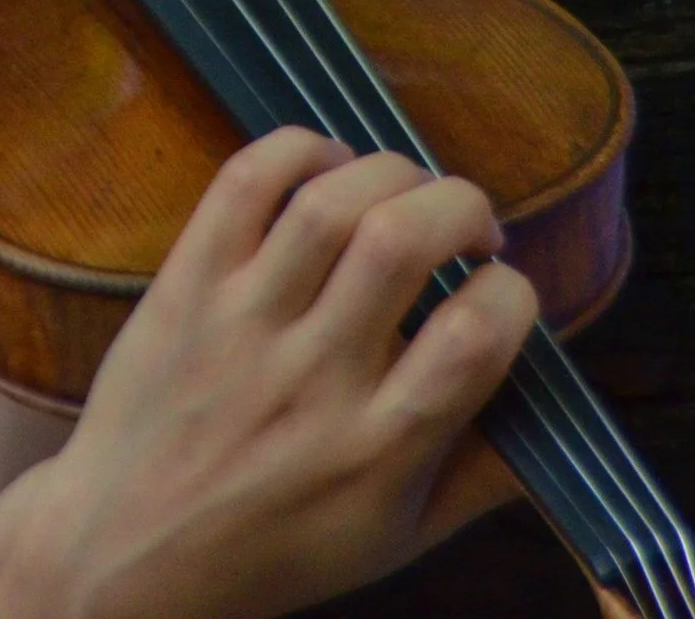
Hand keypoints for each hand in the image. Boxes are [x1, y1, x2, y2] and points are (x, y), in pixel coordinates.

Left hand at [0, 128, 537, 618]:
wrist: (132, 545)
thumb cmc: (278, 544)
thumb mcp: (400, 538)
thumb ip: (484, 476)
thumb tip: (561, 412)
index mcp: (382, 447)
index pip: (478, 337)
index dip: (515, 292)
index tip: (504, 288)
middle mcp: (316, 376)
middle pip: (403, 241)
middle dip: (460, 205)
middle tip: (467, 226)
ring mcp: (244, 322)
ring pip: (327, 202)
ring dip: (386, 172)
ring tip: (400, 194)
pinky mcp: (186, 284)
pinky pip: (242, 185)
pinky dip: (295, 149)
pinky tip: (325, 165)